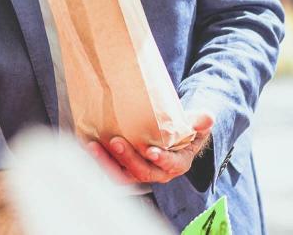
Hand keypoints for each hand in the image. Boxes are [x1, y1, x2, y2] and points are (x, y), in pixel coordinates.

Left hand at [88, 111, 213, 184]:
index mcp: (177, 163)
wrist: (170, 134)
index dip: (161, 160)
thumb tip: (206, 117)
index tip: (151, 151)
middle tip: (116, 141)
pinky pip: (109, 169)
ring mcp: (138, 171)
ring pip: (122, 175)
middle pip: (142, 171)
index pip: (170, 165)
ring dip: (106, 163)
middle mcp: (158, 172)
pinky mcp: (123, 168)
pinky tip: (86, 146)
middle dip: (128, 158)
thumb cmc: (184, 129)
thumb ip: (199, 121)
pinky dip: (98, 161)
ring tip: (94, 146)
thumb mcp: (196, 124)